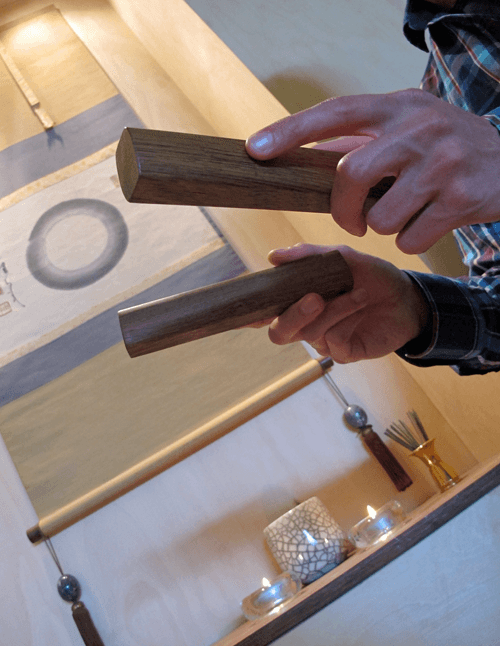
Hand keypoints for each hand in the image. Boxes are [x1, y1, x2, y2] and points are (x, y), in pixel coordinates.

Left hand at [246, 89, 499, 253]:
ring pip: (382, 217)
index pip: (335, 113)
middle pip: (351, 174)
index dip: (292, 131)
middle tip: (353, 220)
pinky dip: (411, 241)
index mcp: (398, 108)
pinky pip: (411, 239)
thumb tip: (306, 153)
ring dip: (385, 227)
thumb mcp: (409, 129)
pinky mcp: (461, 197)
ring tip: (407, 213)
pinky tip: (430, 223)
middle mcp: (420, 128)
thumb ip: (362, 141)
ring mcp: (443, 162)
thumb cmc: (447, 148)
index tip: (256, 149)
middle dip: (343, 209)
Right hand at [262, 244, 429, 362]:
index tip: (246, 306)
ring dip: (334, 310)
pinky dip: (345, 321)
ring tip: (357, 293)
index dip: (251, 313)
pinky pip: (333, 343)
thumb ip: (308, 255)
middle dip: (292, 315)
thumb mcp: (342, 257)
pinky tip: (360, 305)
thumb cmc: (371, 277)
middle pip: (279, 332)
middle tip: (315, 297)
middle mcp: (306, 325)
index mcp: (298, 302)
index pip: (266, 313)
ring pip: (310, 334)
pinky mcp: (345, 353)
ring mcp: (325, 341)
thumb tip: (274, 256)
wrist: (407, 295)